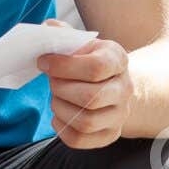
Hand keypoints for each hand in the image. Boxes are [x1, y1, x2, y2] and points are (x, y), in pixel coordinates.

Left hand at [36, 17, 131, 148]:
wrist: (112, 85)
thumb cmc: (88, 61)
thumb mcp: (80, 43)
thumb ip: (62, 34)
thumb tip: (47, 29)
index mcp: (118, 60)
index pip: (96, 67)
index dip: (64, 66)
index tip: (44, 61)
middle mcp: (124, 89)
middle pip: (91, 97)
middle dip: (61, 89)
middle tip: (51, 81)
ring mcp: (119, 115)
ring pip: (86, 122)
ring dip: (61, 109)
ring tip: (56, 98)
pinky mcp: (109, 135)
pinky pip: (80, 140)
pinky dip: (62, 128)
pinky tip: (59, 115)